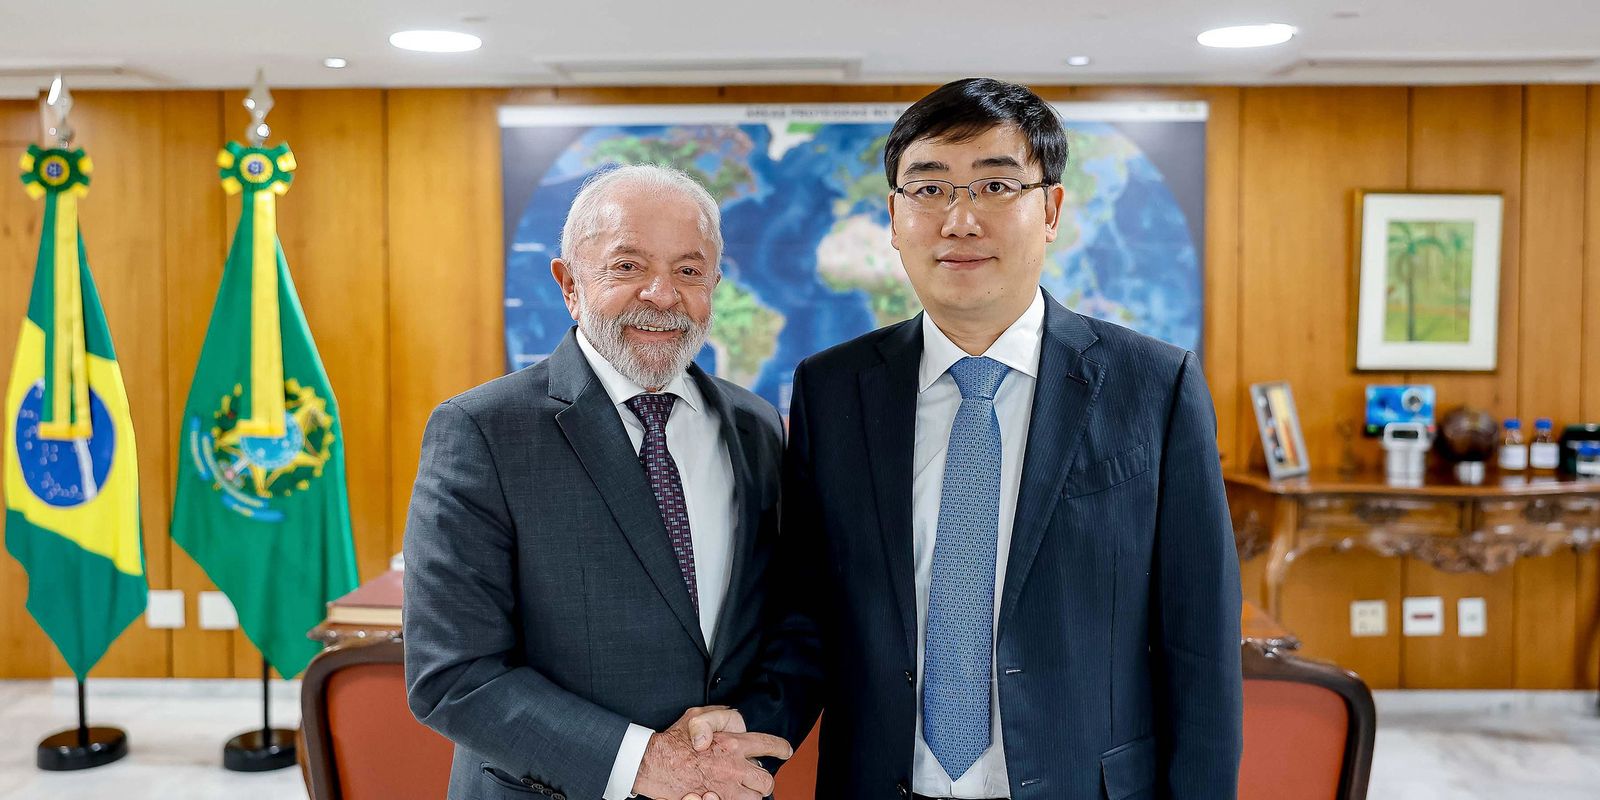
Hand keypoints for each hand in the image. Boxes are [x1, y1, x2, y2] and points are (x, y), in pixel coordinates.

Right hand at [632, 707, 791, 799]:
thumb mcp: (697, 717)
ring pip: (754, 799)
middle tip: (755, 778)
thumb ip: (719, 717)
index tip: (784, 751)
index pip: (768, 745)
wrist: (653, 763)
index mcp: (733, 743)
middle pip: (766, 781)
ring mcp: (725, 788)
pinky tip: (725, 795)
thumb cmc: (674, 741)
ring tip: (740, 788)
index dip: (780, 749)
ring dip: (749, 794)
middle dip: (763, 781)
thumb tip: (735, 722)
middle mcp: (734, 767)